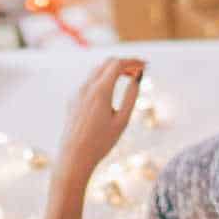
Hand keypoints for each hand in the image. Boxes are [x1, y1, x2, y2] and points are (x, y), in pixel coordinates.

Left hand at [54, 57, 144, 190]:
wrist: (73, 157)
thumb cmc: (100, 142)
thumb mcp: (122, 120)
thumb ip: (131, 97)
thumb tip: (137, 79)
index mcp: (100, 91)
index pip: (117, 64)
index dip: (133, 61)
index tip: (145, 65)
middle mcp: (86, 87)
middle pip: (107, 63)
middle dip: (124, 63)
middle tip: (138, 71)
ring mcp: (77, 93)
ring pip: (97, 71)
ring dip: (113, 70)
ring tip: (127, 77)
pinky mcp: (73, 100)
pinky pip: (89, 81)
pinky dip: (103, 78)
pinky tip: (111, 89)